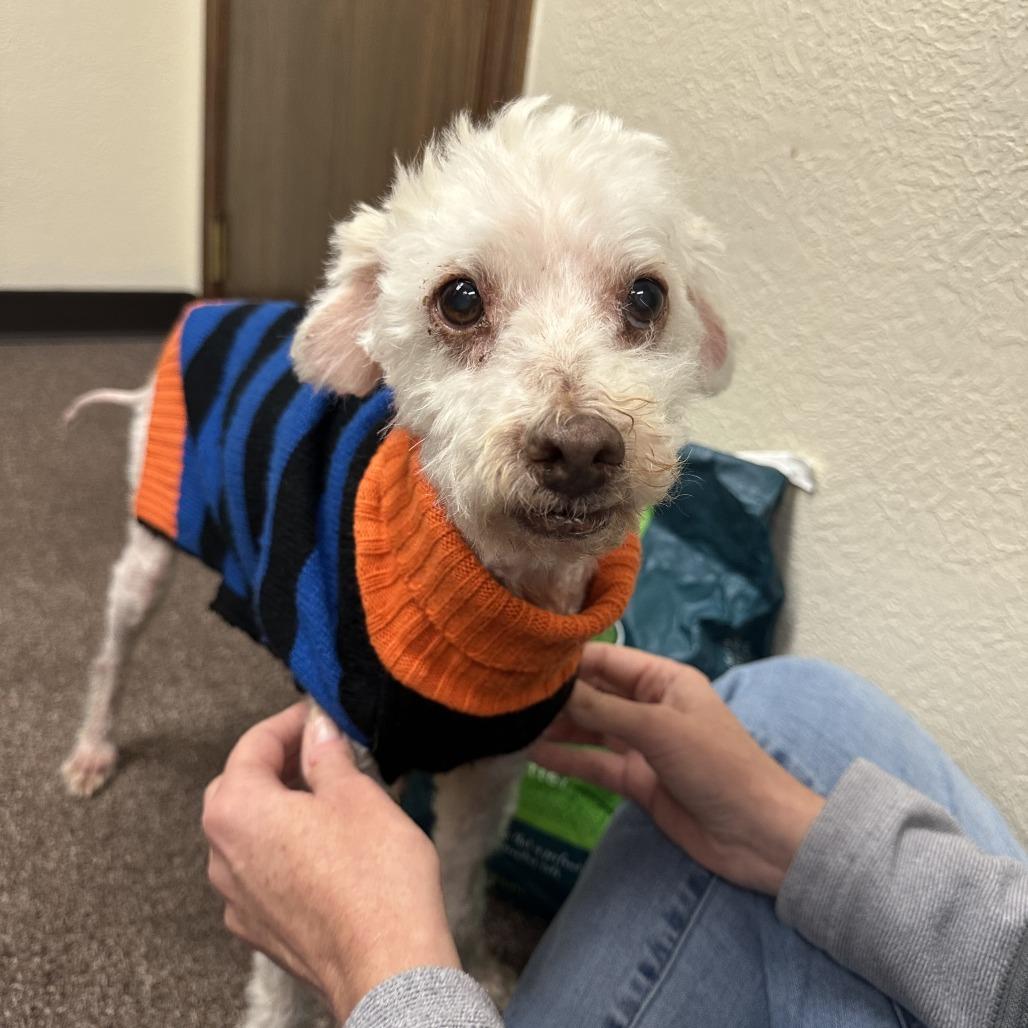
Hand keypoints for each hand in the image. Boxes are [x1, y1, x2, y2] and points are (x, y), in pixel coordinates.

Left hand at [202, 702, 459, 1020]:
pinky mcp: (260, 930)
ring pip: (247, 833)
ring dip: (279, 808)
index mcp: (237, 811)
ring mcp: (237, 899)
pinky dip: (284, 849)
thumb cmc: (375, 878)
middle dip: (277, 764)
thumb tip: (318, 730)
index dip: (289, 722)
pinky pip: (261, 873)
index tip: (318, 715)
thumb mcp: (357, 794)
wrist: (387, 965)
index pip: (252, 745)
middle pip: (238, 788)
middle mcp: (222, 855)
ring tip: (330, 797)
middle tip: (321, 750)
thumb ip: (328, 755)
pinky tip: (325, 849)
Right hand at [531, 644, 824, 893]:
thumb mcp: (659, 729)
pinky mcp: (637, 780)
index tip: (524, 656)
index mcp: (664, 680)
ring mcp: (642, 745)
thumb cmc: (718, 766)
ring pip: (590, 728)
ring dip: (557, 726)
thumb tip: (552, 688)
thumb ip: (604, 709)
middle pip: (595, 692)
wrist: (758, 834)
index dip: (569, 657)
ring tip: (512, 721)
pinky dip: (568, 758)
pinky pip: (595, 763)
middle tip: (508, 692)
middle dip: (557, 693)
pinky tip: (534, 753)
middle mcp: (649, 706)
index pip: (608, 659)